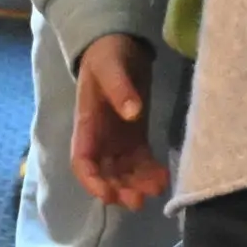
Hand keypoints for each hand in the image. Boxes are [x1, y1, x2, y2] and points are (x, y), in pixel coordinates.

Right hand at [71, 34, 169, 209]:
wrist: (118, 45)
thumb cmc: (106, 55)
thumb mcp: (110, 67)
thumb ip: (120, 88)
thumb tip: (133, 113)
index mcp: (86, 125)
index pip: (82, 162)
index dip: (92, 181)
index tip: (109, 194)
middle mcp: (100, 139)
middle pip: (105, 174)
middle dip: (119, 190)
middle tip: (139, 200)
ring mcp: (118, 140)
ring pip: (124, 173)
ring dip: (137, 186)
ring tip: (157, 190)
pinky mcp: (135, 137)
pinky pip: (141, 162)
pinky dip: (151, 173)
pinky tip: (164, 177)